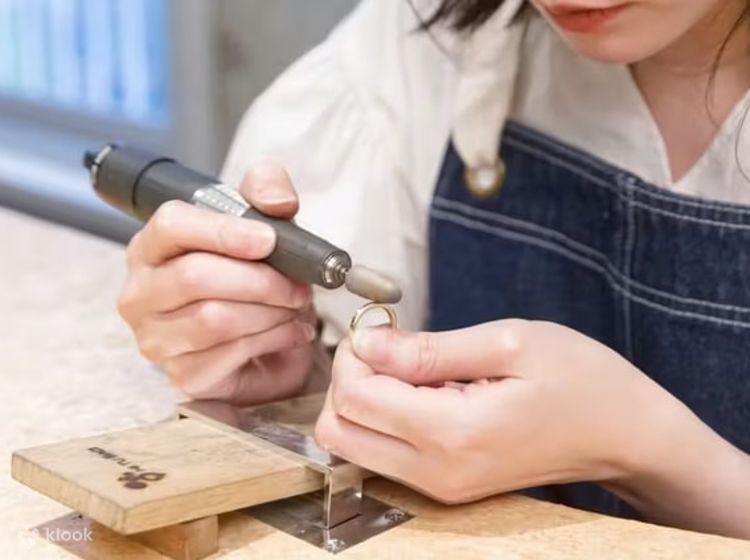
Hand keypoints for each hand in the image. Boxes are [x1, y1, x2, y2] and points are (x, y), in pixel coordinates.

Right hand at [118, 163, 316, 404]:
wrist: (267, 340)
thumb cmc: (253, 279)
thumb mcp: (265, 225)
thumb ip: (268, 192)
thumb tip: (277, 201)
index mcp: (152, 247)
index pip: (171, 226)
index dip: (223, 231)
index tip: (268, 239)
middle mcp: (141, 293)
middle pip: (196, 276)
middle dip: (260, 280)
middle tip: (297, 285)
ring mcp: (156, 339)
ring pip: (215, 318)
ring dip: (270, 311)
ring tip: (293, 307)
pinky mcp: (183, 374)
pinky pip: (231, 352)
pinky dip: (273, 338)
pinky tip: (289, 331)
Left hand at [315, 319, 692, 503]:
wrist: (624, 434)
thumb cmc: (580, 380)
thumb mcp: (507, 343)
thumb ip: (427, 350)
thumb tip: (365, 343)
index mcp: (451, 433)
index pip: (352, 399)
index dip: (354, 354)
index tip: (383, 328)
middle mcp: (437, 472)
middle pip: (337, 431)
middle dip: (348, 379)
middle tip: (390, 347)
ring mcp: (440, 486)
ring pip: (353, 445)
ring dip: (364, 400)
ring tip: (413, 368)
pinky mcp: (446, 487)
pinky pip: (383, 454)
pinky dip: (385, 419)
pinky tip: (425, 392)